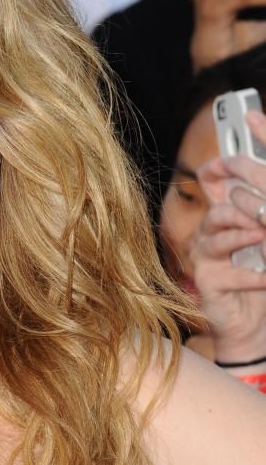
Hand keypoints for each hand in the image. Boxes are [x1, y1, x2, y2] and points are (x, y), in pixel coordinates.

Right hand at [192, 114, 265, 360]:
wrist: (257, 329)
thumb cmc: (264, 283)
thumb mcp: (264, 239)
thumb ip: (258, 211)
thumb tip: (246, 187)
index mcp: (227, 217)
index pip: (220, 180)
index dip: (224, 162)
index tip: (238, 135)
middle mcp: (212, 232)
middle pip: (221, 203)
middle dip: (245, 204)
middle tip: (263, 214)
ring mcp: (206, 256)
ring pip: (218, 228)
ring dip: (247, 234)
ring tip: (265, 240)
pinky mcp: (206, 280)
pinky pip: (225, 268)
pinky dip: (252, 274)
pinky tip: (265, 279)